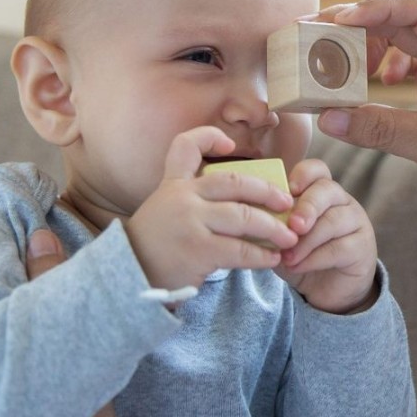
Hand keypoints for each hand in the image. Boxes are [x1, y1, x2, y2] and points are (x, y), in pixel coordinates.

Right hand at [125, 126, 298, 290]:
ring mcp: (190, 222)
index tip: (231, 144)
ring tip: (288, 239)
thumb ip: (192, 199)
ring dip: (273, 228)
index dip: (210, 137)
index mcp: (173, 184)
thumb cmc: (155, 247)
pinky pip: (240, 250)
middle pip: (234, 182)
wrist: (127, 278)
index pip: (185, 146)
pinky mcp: (198, 249)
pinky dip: (261, 255)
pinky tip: (272, 259)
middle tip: (287, 203)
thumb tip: (245, 203)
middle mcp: (181, 197)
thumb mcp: (164, 211)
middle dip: (267, 192)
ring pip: (244, 216)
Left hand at [275, 159, 378, 314]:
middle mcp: (342, 201)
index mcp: (321, 191)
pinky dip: (314, 258)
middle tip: (291, 226)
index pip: (317, 169)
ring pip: (333, 220)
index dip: (303, 174)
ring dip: (306, 240)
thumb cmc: (301, 255)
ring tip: (287, 256)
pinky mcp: (362, 247)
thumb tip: (253, 216)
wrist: (326, 290)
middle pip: (327, 190)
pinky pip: (339, 247)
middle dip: (306, 206)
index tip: (287, 190)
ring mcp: (356, 222)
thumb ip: (273, 224)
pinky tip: (298, 267)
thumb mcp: (282, 237)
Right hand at [314, 0, 416, 235]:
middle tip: (316, 34)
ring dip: (366, 47)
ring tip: (338, 63)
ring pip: (399, 43)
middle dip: (359, 24)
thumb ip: (383, 130)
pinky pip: (401, 69)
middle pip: (403, 20)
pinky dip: (378, 71)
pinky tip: (370, 87)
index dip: (378, 7)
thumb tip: (327, 117)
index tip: (339, 22)